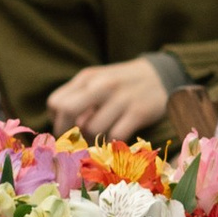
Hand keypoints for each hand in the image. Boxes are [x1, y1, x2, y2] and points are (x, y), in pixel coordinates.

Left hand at [47, 56, 173, 140]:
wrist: (162, 75)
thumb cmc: (122, 84)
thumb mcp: (98, 81)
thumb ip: (78, 98)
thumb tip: (62, 126)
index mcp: (87, 78)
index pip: (56, 102)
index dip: (57, 120)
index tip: (67, 127)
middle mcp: (102, 85)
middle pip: (67, 110)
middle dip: (67, 132)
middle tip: (75, 141)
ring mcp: (121, 98)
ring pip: (92, 128)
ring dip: (93, 139)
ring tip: (102, 136)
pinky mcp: (139, 112)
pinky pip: (115, 135)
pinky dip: (113, 142)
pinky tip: (117, 137)